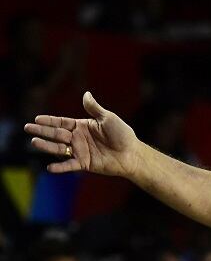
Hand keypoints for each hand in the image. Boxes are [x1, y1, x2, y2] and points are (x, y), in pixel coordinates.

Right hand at [24, 92, 141, 176]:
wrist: (132, 153)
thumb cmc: (122, 134)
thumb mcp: (108, 118)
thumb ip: (94, 108)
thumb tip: (86, 93)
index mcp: (82, 126)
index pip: (61, 122)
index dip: (49, 121)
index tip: (36, 119)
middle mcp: (78, 139)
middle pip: (56, 134)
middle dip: (42, 131)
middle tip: (28, 128)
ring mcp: (80, 151)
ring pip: (59, 149)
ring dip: (46, 146)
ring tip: (34, 142)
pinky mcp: (84, 164)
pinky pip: (69, 165)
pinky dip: (60, 167)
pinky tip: (49, 167)